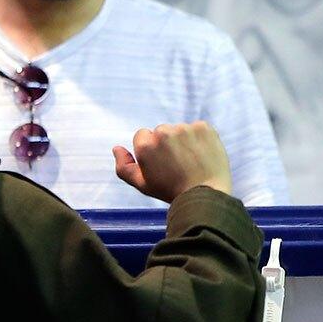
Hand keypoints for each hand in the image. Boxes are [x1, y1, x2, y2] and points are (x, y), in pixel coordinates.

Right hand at [113, 122, 233, 202]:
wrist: (206, 194)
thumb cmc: (171, 191)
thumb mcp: (142, 184)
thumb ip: (124, 167)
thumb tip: (116, 148)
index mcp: (145, 145)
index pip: (142, 135)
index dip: (152, 151)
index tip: (162, 164)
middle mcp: (163, 132)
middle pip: (161, 131)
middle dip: (167, 144)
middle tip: (178, 165)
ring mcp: (185, 128)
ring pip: (180, 130)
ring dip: (184, 141)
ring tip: (191, 161)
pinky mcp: (203, 127)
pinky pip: (197, 128)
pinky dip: (200, 139)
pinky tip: (202, 155)